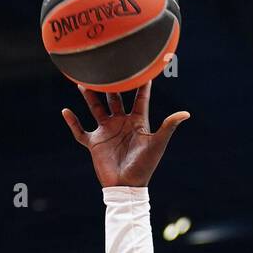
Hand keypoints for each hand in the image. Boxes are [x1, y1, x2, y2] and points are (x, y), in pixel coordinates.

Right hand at [60, 79, 188, 187]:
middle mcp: (121, 123)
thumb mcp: (157, 144)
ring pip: (96, 108)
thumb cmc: (144, 166)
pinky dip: (72, 122)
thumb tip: (186, 113)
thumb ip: (168, 127)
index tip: (141, 65)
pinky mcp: (95, 143)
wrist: (127, 187)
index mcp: (137, 121)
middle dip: (110, 84)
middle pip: (114, 98)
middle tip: (106, 67)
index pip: (140, 97)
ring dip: (89, 96)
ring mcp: (107, 132)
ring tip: (82, 81)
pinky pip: (80, 131)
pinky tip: (65, 111)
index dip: (141, 83)